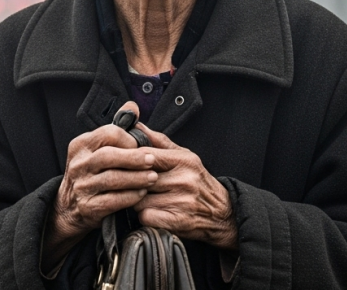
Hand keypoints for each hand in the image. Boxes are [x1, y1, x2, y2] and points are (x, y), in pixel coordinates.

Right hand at [42, 102, 157, 270]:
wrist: (69, 206)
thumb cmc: (90, 172)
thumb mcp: (97, 148)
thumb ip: (116, 128)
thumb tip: (133, 106)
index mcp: (81, 145)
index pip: (107, 134)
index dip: (127, 138)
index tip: (140, 144)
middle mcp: (78, 164)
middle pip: (108, 156)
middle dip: (134, 158)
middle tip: (153, 160)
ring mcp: (82, 186)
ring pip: (112, 179)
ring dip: (136, 178)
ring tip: (153, 178)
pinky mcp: (88, 206)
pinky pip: (113, 200)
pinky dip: (130, 196)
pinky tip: (141, 193)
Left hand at [134, 125, 237, 249]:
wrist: (223, 213)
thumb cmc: (197, 182)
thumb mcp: (184, 156)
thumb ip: (159, 141)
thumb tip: (137, 125)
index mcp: (183, 160)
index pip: (145, 155)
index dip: (130, 159)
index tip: (124, 163)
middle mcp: (184, 179)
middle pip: (139, 178)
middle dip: (132, 182)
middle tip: (134, 184)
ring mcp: (182, 201)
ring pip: (140, 199)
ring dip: (137, 201)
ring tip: (146, 199)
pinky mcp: (178, 221)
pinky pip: (146, 216)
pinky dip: (145, 216)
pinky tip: (152, 212)